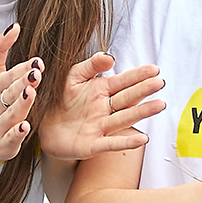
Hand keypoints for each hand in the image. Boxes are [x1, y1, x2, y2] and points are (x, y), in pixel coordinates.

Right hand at [0, 22, 38, 169]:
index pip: (9, 75)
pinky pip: (10, 139)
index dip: (24, 68)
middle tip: (35, 73)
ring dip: (22, 103)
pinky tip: (24, 126)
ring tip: (30, 92)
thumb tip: (14, 26)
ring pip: (12, 113)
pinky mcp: (3, 145)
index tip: (36, 62)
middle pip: (11, 92)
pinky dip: (17, 134)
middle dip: (24, 82)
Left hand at [36, 52, 166, 160]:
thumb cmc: (58, 101)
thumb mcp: (72, 77)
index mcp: (100, 90)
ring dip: (142, 112)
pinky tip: (142, 139)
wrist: (41, 126)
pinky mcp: (92, 144)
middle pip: (127, 98)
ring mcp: (100, 127)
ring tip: (159, 105)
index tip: (154, 69)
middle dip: (144, 90)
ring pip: (124, 118)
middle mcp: (104, 109)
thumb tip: (110, 58)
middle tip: (160, 82)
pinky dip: (126, 142)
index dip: (138, 75)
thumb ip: (90, 66)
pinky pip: (111, 143)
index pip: (123, 81)